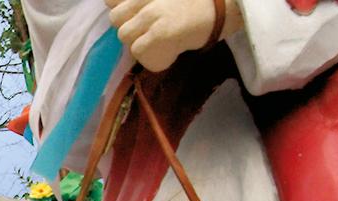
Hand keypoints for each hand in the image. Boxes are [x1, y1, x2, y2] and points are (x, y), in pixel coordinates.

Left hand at [105, 0, 242, 71]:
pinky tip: (170, 53)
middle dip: (129, 30)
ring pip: (125, 37)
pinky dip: (153, 58)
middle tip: (151, 34)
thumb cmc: (200, 3)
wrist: (226, 7)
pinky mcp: (160, 32)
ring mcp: (152, 14)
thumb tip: (119, 10)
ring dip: (140, 45)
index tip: (135, 19)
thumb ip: (145, 4)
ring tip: (162, 44)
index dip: (121, 11)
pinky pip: (140, 52)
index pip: (111, 2)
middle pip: (115, 20)